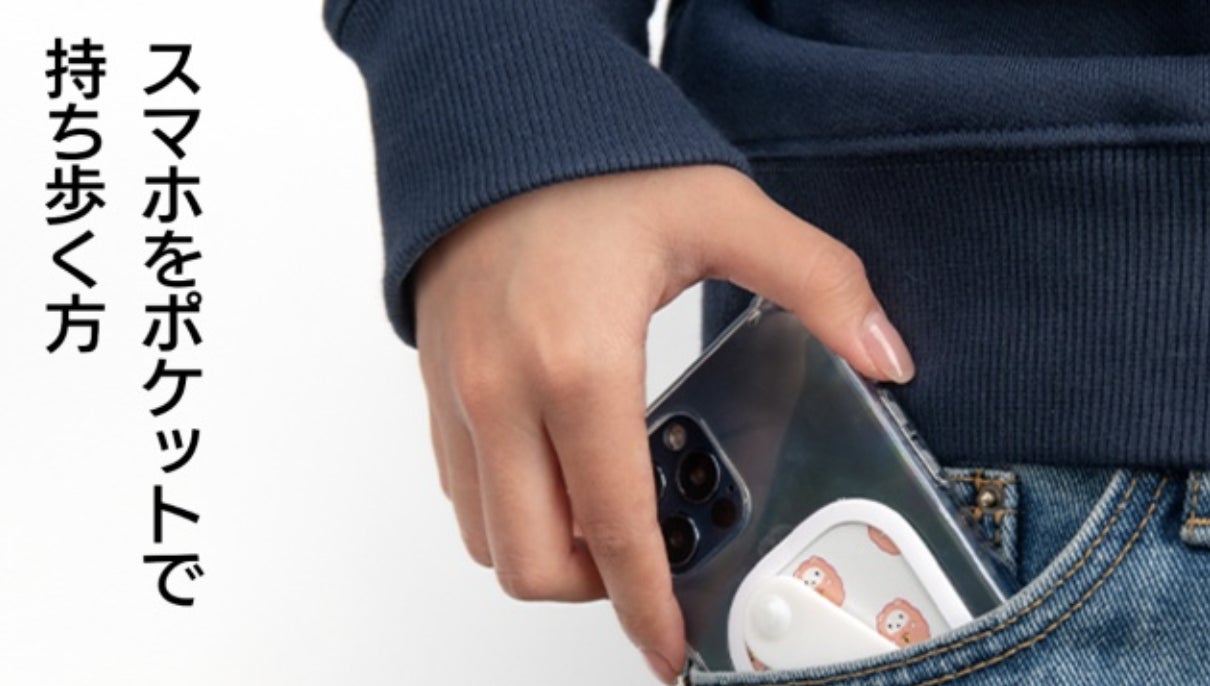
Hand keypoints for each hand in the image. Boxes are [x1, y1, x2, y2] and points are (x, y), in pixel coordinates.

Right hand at [414, 165, 912, 682]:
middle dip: (598, 591)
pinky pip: (460, 492)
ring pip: (489, 539)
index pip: (613, 527)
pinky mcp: (435, 389)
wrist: (496, 125)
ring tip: (607, 517)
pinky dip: (510, 512)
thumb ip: (819, 283)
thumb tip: (888, 352)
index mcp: (578, 362)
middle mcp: (502, 393)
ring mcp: (458, 395)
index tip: (670, 647)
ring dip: (551, 555)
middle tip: (650, 565)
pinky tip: (559, 474)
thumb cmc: (594, 168)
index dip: (647, 606)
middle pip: (534, 563)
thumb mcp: (723, 212)